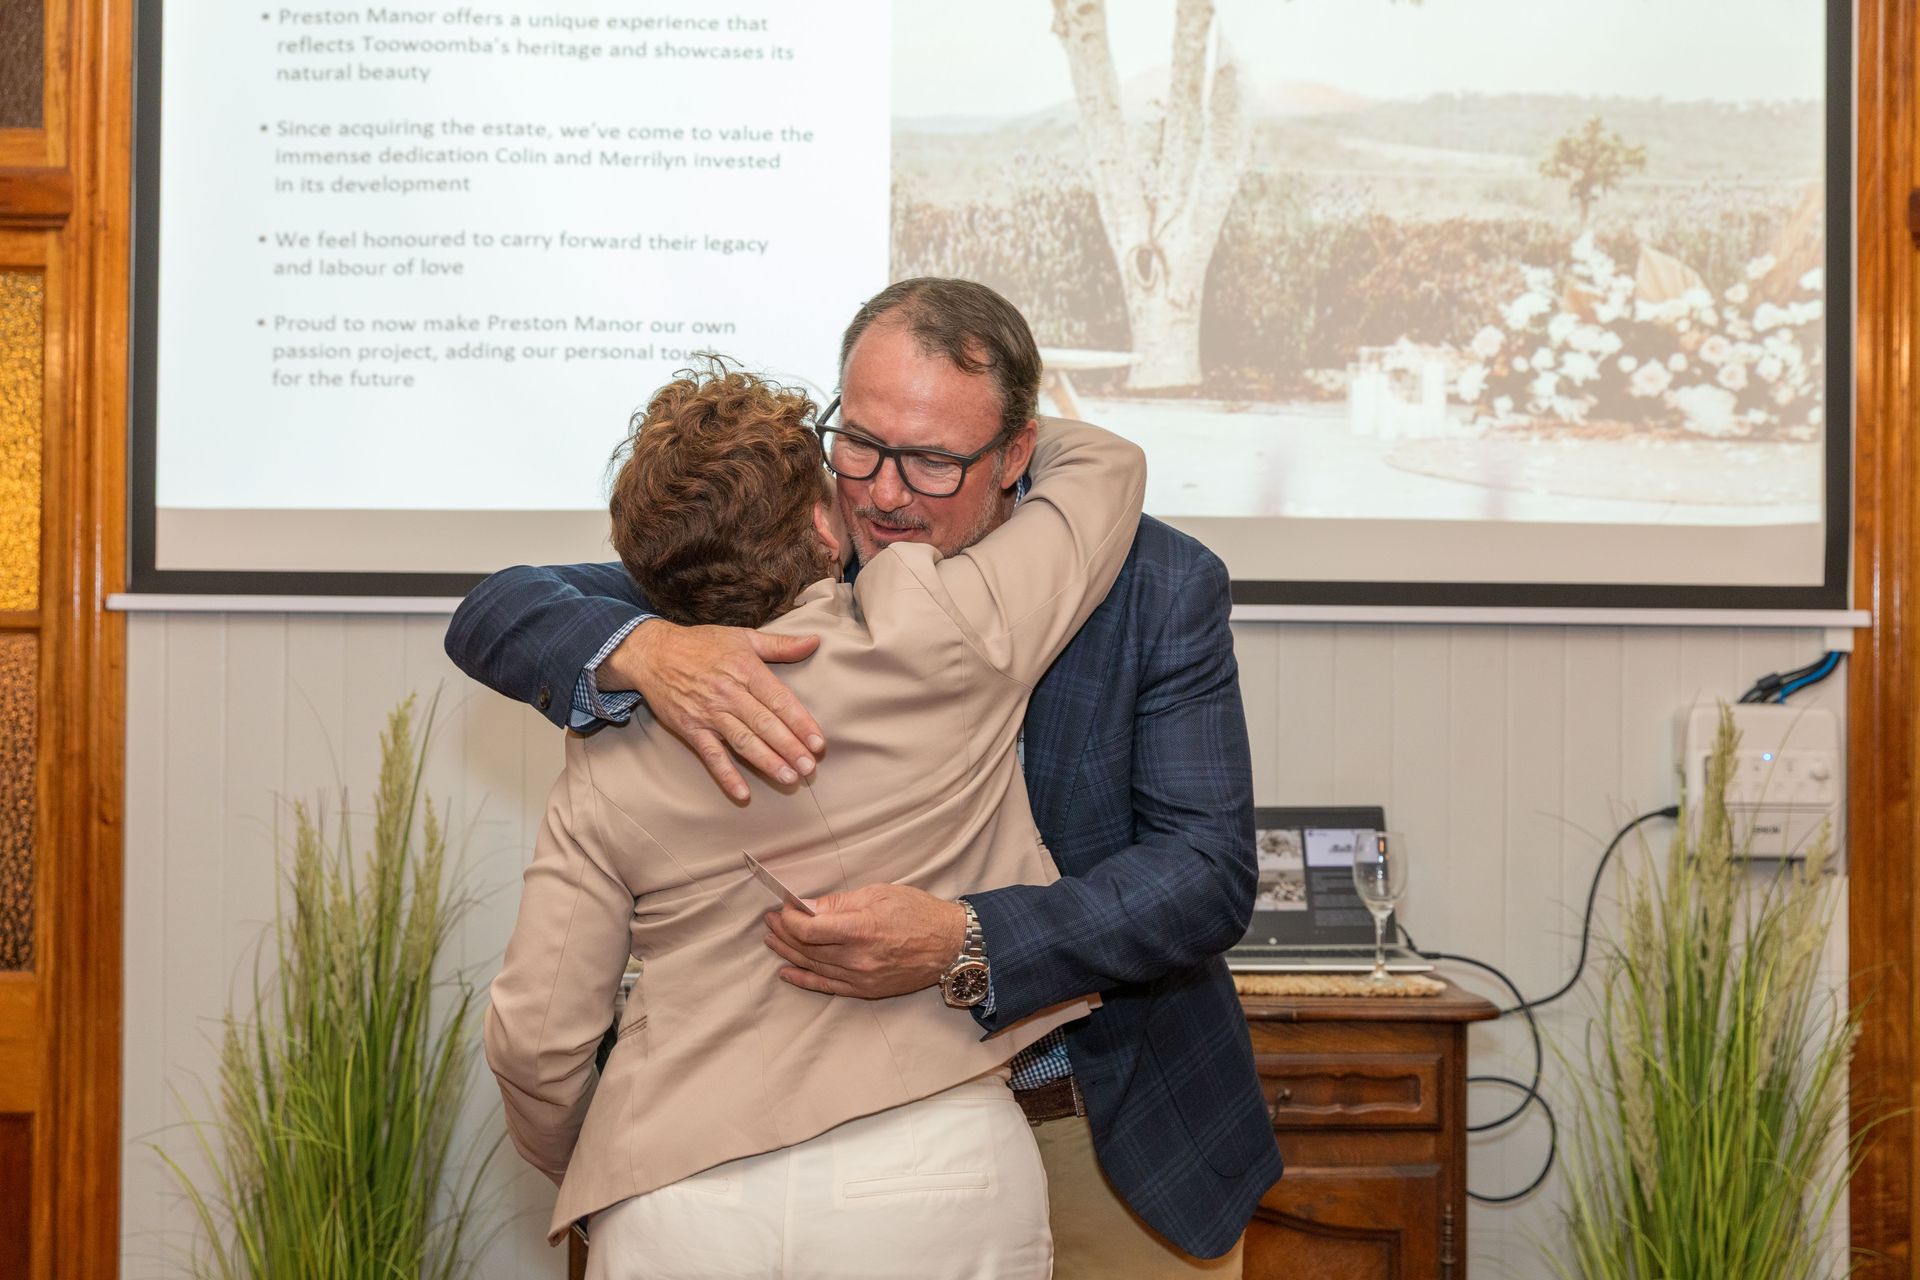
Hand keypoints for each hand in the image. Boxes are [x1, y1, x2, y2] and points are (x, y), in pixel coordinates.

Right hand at [608, 619, 824, 801]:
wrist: (652, 653)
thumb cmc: (702, 645)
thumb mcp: (742, 638)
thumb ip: (780, 644)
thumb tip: (814, 641)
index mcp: (746, 669)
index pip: (779, 700)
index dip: (800, 722)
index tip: (818, 742)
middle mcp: (729, 692)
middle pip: (764, 724)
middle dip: (789, 747)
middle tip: (810, 767)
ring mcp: (708, 713)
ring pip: (743, 741)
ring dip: (767, 762)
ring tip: (789, 778)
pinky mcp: (690, 728)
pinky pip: (711, 755)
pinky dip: (726, 775)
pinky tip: (742, 793)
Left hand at [764, 884, 967, 999]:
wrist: (950, 945)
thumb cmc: (918, 912)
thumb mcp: (879, 894)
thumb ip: (839, 903)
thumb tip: (807, 906)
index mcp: (861, 929)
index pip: (809, 928)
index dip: (789, 917)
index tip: (784, 906)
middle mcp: (858, 958)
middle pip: (806, 947)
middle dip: (784, 932)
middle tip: (771, 919)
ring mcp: (861, 977)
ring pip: (813, 966)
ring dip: (788, 952)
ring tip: (772, 939)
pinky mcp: (866, 990)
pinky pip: (827, 986)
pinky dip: (804, 980)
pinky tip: (787, 972)